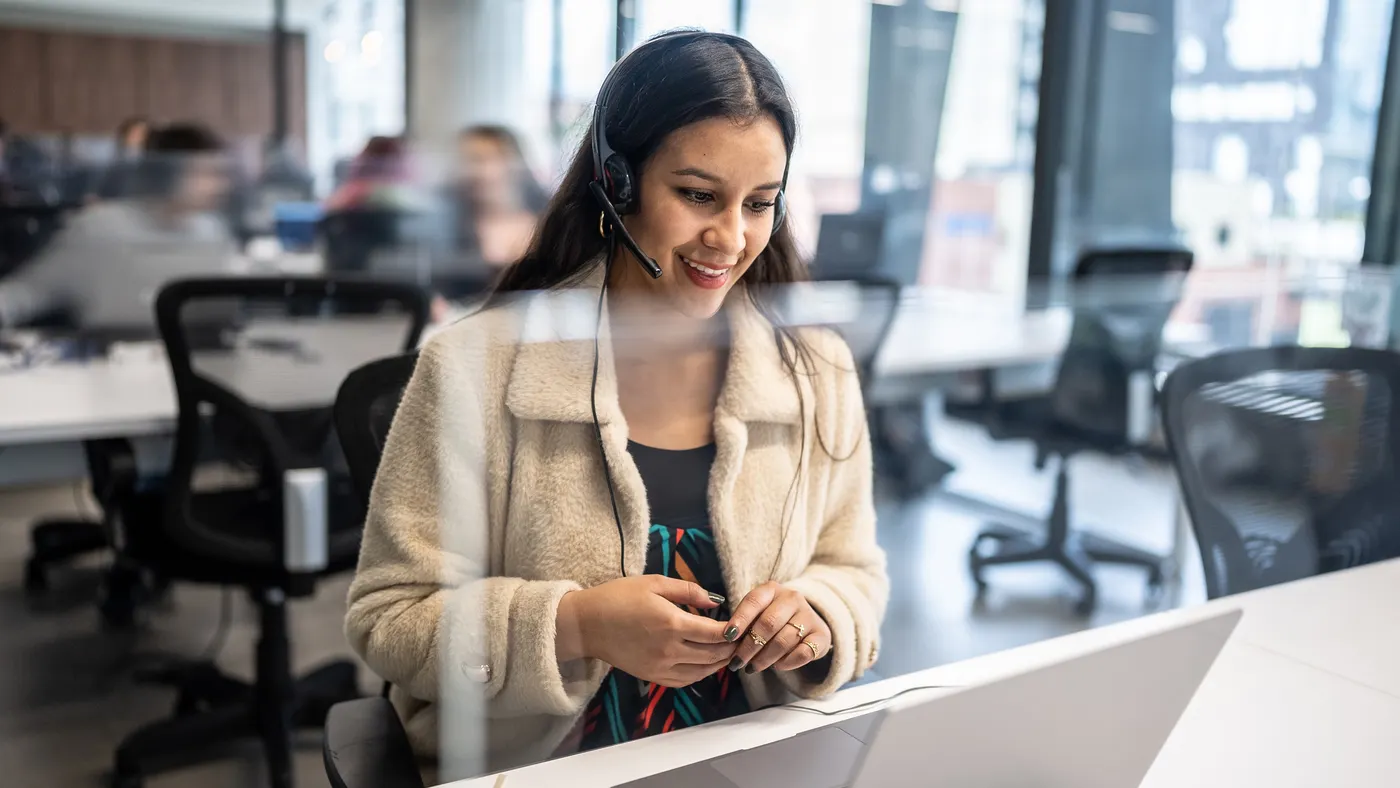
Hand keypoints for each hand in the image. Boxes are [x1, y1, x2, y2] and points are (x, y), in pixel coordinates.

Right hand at [557, 576, 735, 687]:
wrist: (587, 624)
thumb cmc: (619, 597)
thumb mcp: (654, 583)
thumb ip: (688, 590)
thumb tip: (715, 601)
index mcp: (672, 623)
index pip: (715, 633)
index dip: (733, 631)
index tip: (742, 625)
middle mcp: (670, 649)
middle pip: (713, 654)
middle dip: (731, 648)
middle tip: (742, 640)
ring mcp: (661, 666)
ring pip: (702, 671)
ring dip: (719, 663)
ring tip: (728, 652)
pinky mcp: (652, 676)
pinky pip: (685, 681)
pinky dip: (701, 674)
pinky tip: (706, 665)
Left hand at [723, 582, 830, 673]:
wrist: (807, 624)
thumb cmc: (772, 620)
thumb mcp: (757, 614)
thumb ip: (744, 623)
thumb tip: (726, 641)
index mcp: (772, 589)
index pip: (754, 601)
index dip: (740, 619)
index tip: (728, 636)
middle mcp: (792, 598)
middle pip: (768, 623)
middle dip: (750, 646)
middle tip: (737, 662)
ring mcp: (809, 615)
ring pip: (784, 640)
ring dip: (765, 658)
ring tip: (752, 668)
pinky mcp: (821, 635)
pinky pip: (803, 653)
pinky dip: (787, 662)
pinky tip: (777, 666)